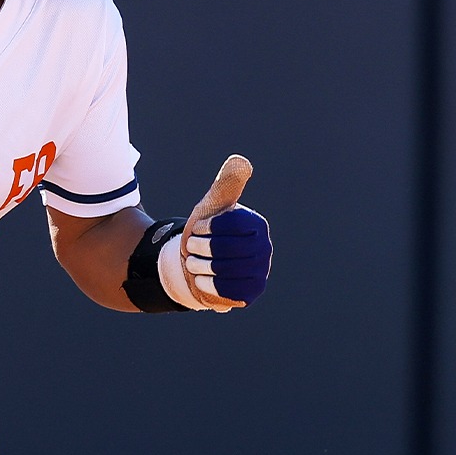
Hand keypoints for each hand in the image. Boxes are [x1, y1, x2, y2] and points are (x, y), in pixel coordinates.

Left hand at [160, 154, 272, 311]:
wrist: (197, 264)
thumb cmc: (206, 232)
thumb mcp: (212, 205)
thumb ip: (226, 184)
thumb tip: (241, 161)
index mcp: (256, 225)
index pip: (228, 224)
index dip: (206, 227)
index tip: (198, 228)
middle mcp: (264, 248)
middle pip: (223, 248)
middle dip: (199, 247)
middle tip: (191, 248)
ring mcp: (260, 272)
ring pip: (222, 269)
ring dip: (199, 265)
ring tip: (195, 262)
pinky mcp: (251, 292)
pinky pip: (225, 290)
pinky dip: (205, 283)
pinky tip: (201, 278)